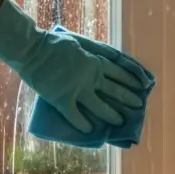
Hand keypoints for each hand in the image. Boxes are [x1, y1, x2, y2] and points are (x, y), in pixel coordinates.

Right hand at [0, 0, 144, 132]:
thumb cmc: (54, 43)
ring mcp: (77, 90)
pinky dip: (82, 124)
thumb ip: (95, 51)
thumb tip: (111, 57)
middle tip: (139, 106)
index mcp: (95, 62)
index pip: (119, 73)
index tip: (142, 86)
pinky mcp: (62, 100)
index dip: (131, 80)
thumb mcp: (80, 43)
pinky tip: (90, 131)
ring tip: (120, 122)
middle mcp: (90, 78)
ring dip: (112, 115)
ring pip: (100, 106)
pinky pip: (75, 116)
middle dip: (128, 98)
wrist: (32, 50)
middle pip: (114, 91)